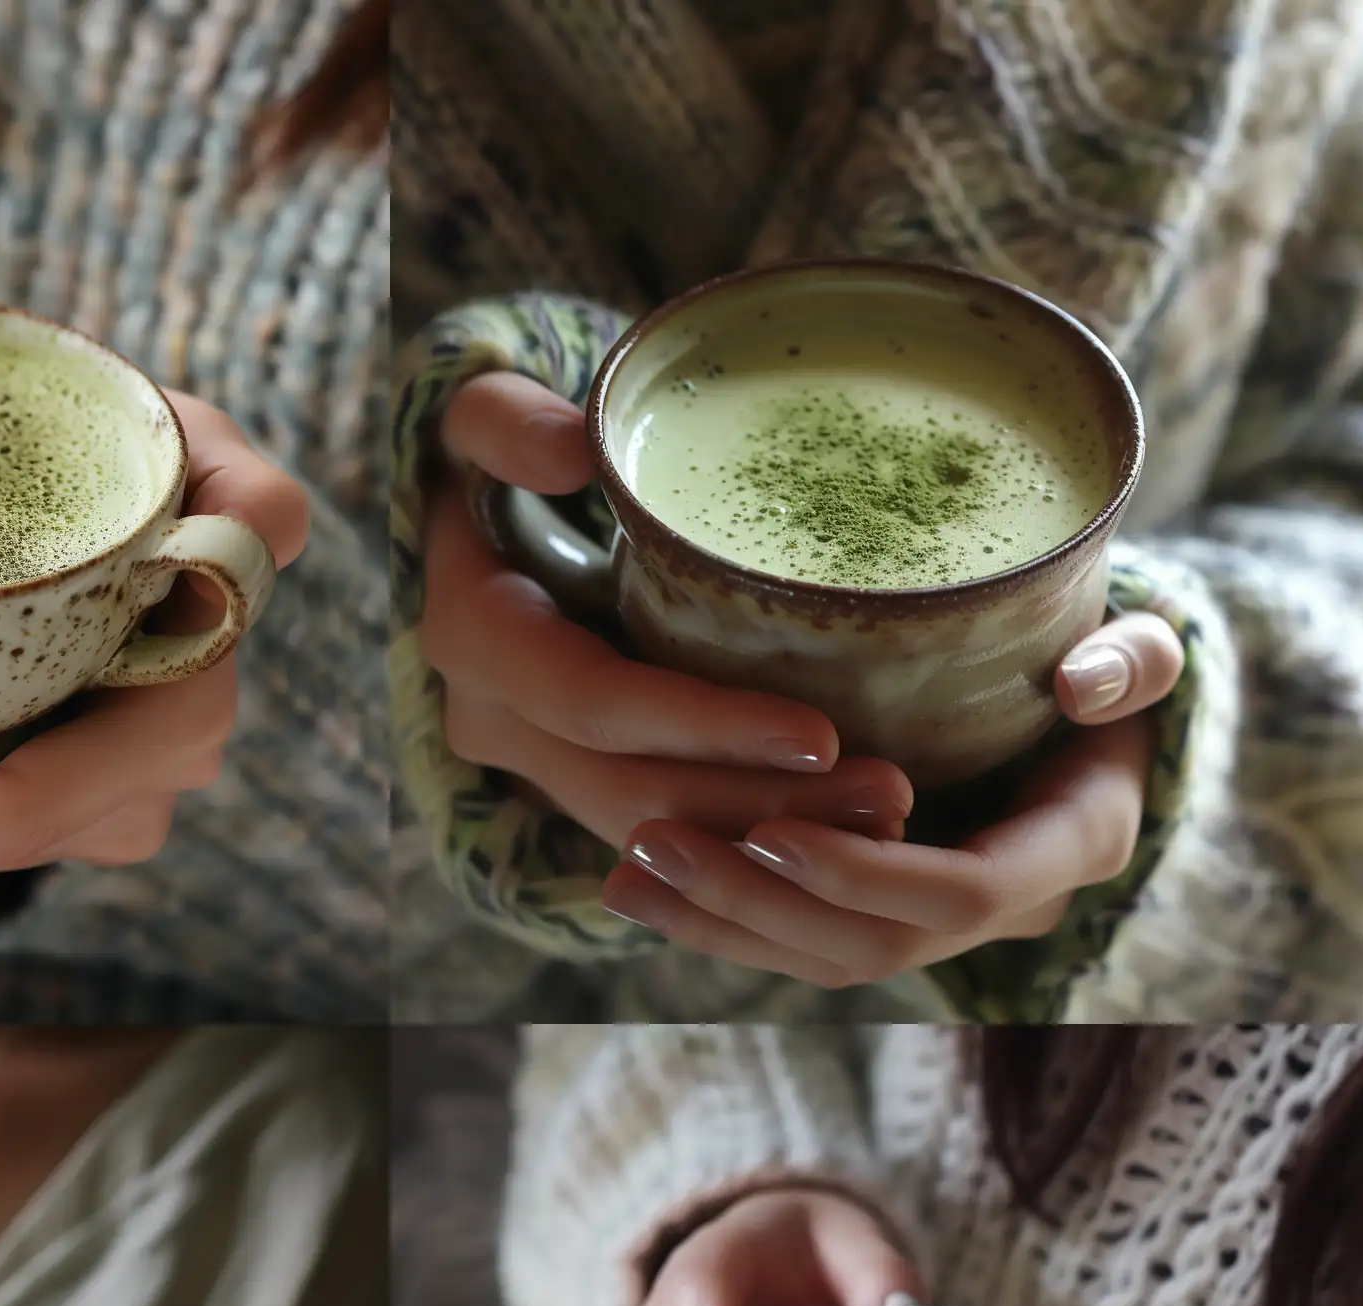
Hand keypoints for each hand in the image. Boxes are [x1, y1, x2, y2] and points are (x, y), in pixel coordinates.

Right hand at [422, 372, 915, 851]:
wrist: (470, 517)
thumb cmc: (496, 454)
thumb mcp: (479, 415)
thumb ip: (507, 420)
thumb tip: (568, 451)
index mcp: (476, 639)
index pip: (596, 705)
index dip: (705, 728)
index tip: (820, 734)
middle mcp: (494, 722)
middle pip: (637, 791)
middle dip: (763, 804)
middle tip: (892, 792)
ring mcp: (533, 764)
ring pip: (655, 830)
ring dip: (771, 834)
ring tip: (892, 812)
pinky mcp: (577, 781)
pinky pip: (667, 829)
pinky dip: (751, 832)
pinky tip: (846, 822)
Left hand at [603, 610, 1185, 984]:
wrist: (1085, 711)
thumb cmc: (1106, 661)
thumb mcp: (1138, 648)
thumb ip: (1132, 661)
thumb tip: (1084, 682)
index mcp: (1067, 848)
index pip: (958, 894)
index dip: (860, 874)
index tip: (769, 829)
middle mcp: (1005, 910)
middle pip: (870, 944)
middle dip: (757, 904)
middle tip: (654, 845)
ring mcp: (939, 925)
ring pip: (820, 958)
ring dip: (717, 924)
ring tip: (623, 873)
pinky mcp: (881, 918)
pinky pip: (798, 942)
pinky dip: (716, 920)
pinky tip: (630, 884)